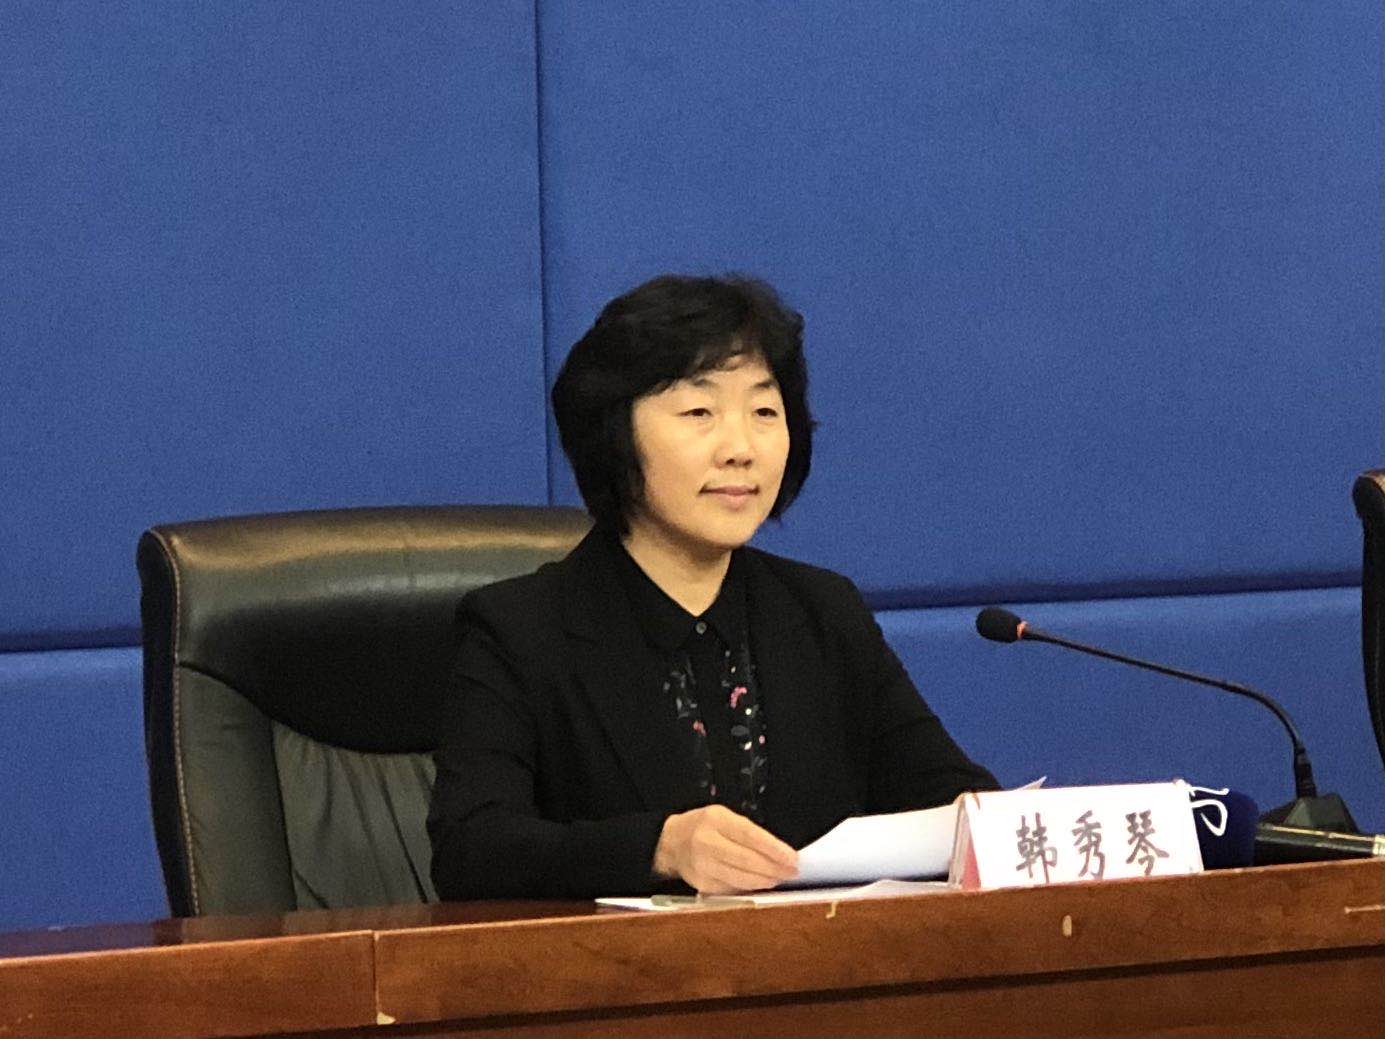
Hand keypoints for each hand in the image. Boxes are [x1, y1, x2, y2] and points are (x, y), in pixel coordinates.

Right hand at [652, 805, 798, 893]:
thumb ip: (747, 831)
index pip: (750, 836)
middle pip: (748, 861)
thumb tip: (778, 852)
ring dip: (766, 880)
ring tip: (779, 877)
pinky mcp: (703, 885)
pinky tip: (760, 883)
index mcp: (715, 820)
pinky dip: (750, 887)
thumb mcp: (723, 816)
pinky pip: (733, 889)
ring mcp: (703, 867)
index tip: (792, 858)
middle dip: (775, 868)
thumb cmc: (703, 827)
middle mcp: (707, 843)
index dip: (774, 849)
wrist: (671, 843)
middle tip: (791, 871)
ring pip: (742, 879)